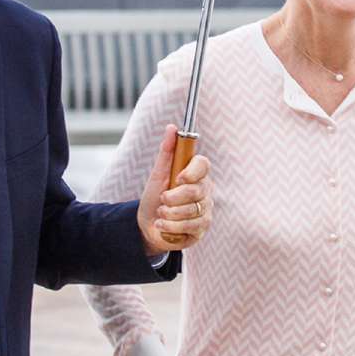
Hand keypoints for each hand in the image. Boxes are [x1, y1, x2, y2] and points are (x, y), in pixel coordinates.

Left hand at [138, 124, 212, 255]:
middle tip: (162, 199)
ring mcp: (205, 210)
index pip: (203, 165)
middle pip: (195, 190)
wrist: (148, 226)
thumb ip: (166, 151)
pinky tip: (163, 225)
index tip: (178, 178)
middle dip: (172, 197)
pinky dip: (171, 226)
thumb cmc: (154, 197)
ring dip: (169, 213)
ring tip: (161, 213)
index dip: (192, 171)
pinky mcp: (202, 228)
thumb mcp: (157, 174)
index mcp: (195, 174)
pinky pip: (190, 226)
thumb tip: (172, 127)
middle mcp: (205, 191)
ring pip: (192, 210)